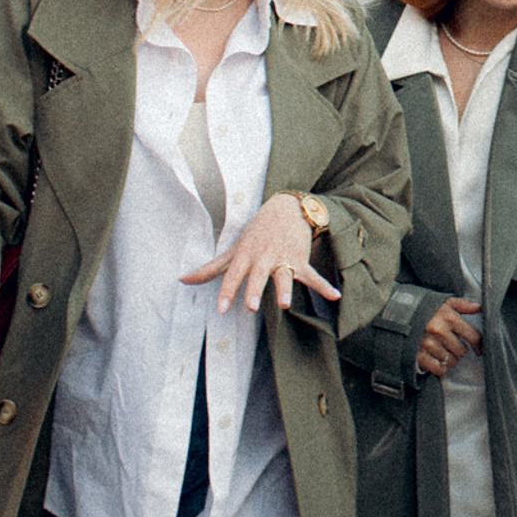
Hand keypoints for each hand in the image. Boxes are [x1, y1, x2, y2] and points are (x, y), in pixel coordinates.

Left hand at [183, 193, 342, 315]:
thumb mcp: (234, 249)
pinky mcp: (300, 259)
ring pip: (284, 275)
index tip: (221, 309)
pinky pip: (312, 275)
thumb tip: (181, 280)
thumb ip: (210, 268)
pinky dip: (324, 286)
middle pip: (258, 276)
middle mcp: (263, 257)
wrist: (286, 207)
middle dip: (255, 290)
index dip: (227, 292)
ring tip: (285, 304)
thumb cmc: (256, 232)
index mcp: (246, 256)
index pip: (233, 276)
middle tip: (251, 306)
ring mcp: (283, 258)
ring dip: (285, 289)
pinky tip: (335, 296)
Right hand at [418, 298, 482, 376]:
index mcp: (449, 317)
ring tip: (443, 351)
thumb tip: (479, 308)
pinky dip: (441, 368)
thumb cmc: (424, 309)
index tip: (479, 348)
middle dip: (460, 350)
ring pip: (451, 361)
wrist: (397, 315)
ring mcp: (429, 344)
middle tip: (453, 345)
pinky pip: (439, 369)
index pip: (473, 336)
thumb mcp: (443, 302)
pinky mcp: (419, 355)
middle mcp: (440, 331)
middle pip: (462, 351)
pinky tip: (437, 361)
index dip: (479, 344)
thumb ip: (462, 304)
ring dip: (450, 358)